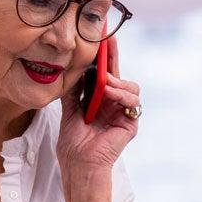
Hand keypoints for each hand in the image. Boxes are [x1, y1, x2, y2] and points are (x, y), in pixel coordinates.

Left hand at [57, 35, 140, 173]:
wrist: (78, 164)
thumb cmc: (73, 143)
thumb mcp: (69, 111)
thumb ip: (73, 91)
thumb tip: (70, 68)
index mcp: (100, 101)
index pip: (104, 74)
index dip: (103, 57)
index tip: (100, 37)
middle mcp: (115, 104)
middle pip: (119, 75)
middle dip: (113, 57)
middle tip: (108, 40)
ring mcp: (124, 113)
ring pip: (130, 86)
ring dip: (116, 81)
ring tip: (103, 82)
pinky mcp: (131, 122)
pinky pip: (132, 101)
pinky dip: (120, 94)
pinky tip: (108, 93)